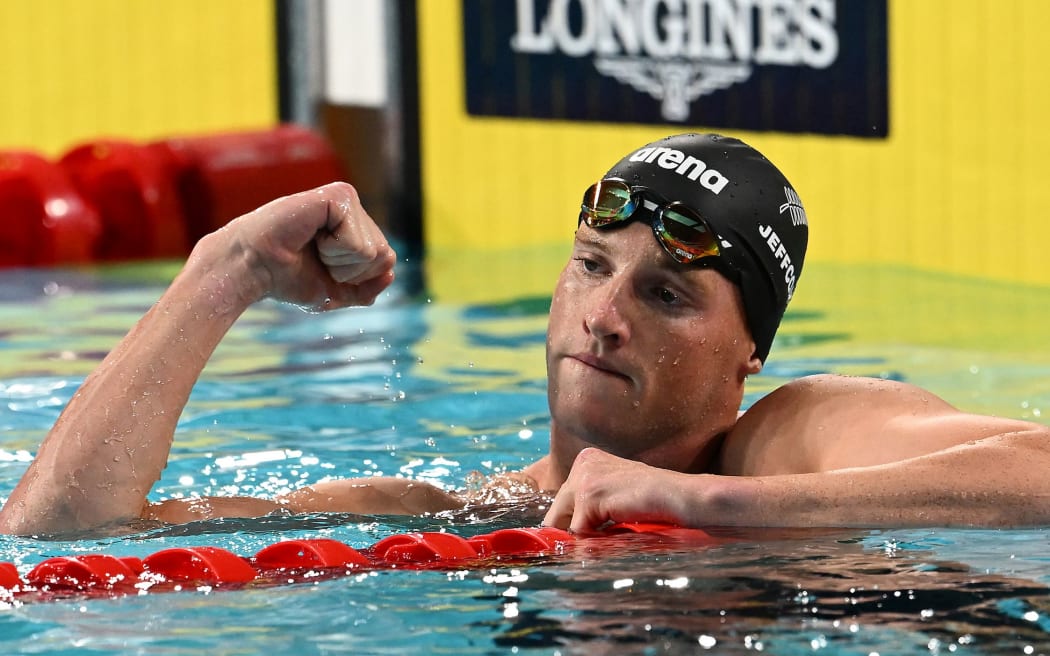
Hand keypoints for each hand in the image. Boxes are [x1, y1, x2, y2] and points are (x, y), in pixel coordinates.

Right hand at [216, 182, 395, 310]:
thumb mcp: (333, 292)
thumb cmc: (287, 278)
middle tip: (316, 257)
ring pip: (373, 251)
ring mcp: (347, 199)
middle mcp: (354, 209)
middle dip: (350, 271)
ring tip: (312, 246)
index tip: (322, 267)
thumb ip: (364, 289)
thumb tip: (390, 275)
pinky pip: (360, 243)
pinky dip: (335, 251)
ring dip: (340, 262)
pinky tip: (312, 236)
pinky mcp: (339, 196)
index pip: (386, 260)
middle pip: (385, 256)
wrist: (255, 270)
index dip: (357, 277)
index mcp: (354, 227)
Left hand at [542, 448, 692, 532]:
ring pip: (564, 524)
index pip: (563, 502)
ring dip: (583, 540)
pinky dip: (592, 543)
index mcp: (588, 460)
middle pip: (557, 512)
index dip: (570, 526)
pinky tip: (614, 538)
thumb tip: (568, 537)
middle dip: (570, 535)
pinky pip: (577, 532)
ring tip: (609, 542)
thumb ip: (593, 509)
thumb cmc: (657, 500)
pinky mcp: (590, 495)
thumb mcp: (616, 497)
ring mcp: (585, 477)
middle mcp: (582, 463)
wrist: (682, 496)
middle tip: (587, 550)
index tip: (577, 543)